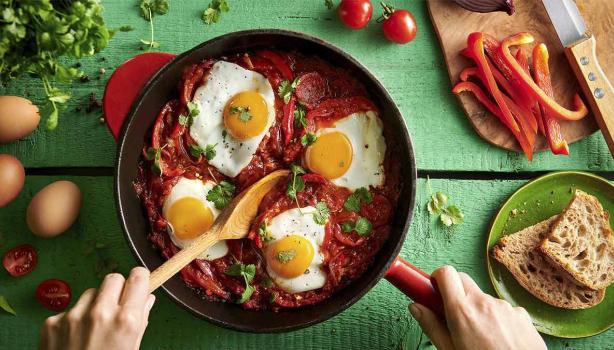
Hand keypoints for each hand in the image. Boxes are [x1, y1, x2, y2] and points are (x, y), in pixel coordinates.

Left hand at [40, 267, 155, 349]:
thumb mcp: (132, 349)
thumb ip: (140, 321)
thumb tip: (146, 299)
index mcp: (127, 320)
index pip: (138, 276)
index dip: (139, 280)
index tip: (138, 285)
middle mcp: (101, 312)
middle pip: (113, 278)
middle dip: (117, 289)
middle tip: (117, 306)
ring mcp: (74, 316)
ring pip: (90, 292)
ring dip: (94, 304)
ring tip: (93, 329)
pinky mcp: (53, 322)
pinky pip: (70, 309)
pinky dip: (74, 320)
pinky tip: (75, 339)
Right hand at [409, 266, 546, 349]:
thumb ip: (432, 326)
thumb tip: (416, 307)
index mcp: (461, 311)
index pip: (445, 273)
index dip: (437, 279)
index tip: (434, 290)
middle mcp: (483, 303)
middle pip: (463, 280)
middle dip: (454, 292)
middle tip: (452, 315)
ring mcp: (505, 307)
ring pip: (483, 297)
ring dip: (477, 309)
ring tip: (480, 336)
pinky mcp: (521, 314)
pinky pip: (502, 309)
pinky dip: (497, 319)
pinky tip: (499, 340)